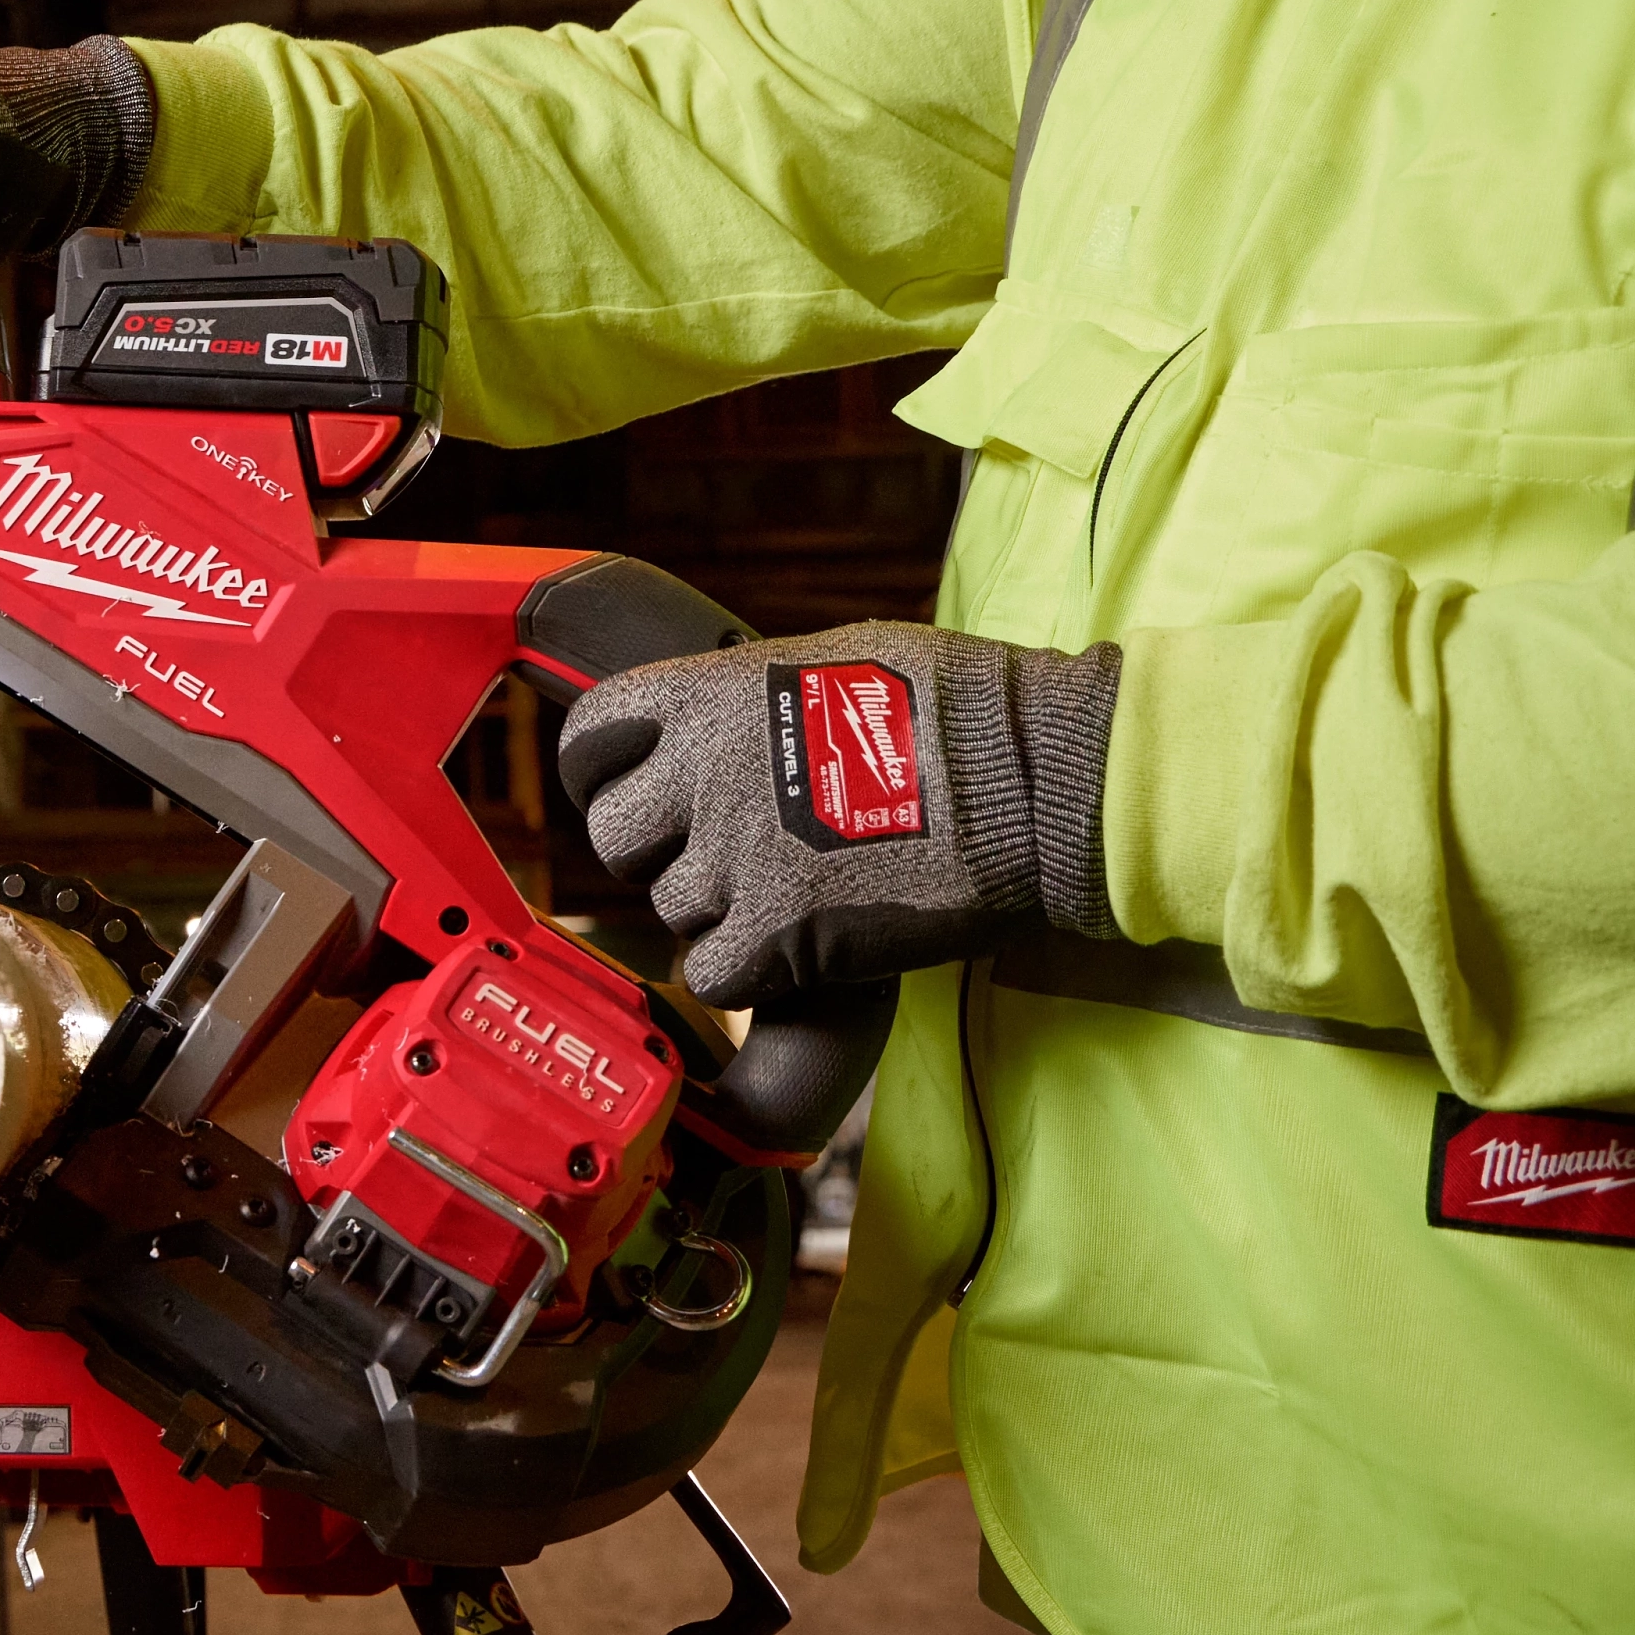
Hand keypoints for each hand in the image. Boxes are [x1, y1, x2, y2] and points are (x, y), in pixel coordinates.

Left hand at [556, 620, 1122, 1010]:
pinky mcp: (775, 935)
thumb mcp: (838, 661)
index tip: (630, 793)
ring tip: (797, 890)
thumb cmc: (967, 710)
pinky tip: (797, 948)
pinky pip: (710, 974)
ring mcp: (734, 857)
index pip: (590, 738)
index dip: (601, 774)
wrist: (1044, 780)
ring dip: (720, 912)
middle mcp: (704, 775)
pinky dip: (745, 973)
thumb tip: (723, 721)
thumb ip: (754, 698)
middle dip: (655, 854)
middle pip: (615, 837)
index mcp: (711, 696)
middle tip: (719, 857)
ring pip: (670, 910)